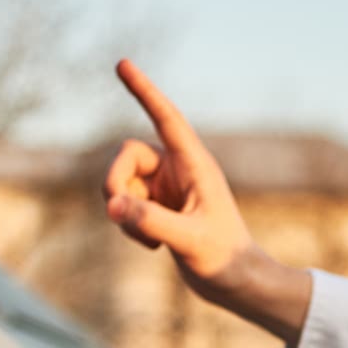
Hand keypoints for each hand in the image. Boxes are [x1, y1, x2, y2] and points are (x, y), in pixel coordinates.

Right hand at [104, 59, 259, 305]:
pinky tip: (153, 247)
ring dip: (123, 211)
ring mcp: (165, 187)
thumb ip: (151, 222)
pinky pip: (123, 203)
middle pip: (126, 155)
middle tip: (118, 213)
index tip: (123, 64)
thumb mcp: (189, 241)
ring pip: (119, 182)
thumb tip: (112, 205)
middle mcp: (178, 169)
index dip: (144, 90)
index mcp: (195, 164)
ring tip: (150, 241)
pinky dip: (128, 224)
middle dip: (114, 183)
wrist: (236, 284)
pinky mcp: (156, 206)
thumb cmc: (225, 260)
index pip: (166, 118)